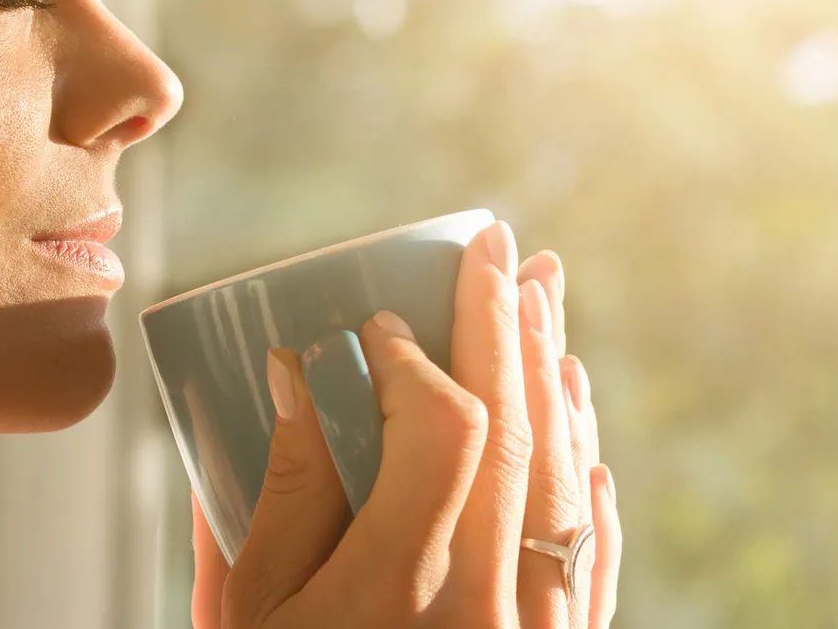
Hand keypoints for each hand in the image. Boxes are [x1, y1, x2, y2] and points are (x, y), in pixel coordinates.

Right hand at [190, 222, 620, 627]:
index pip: (442, 431)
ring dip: (559, 383)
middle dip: (509, 326)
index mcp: (396, 595)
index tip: (382, 320)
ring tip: (546, 305)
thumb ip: (275, 494)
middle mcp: (487, 614)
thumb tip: (298, 376)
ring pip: (571, 485)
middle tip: (503, 245)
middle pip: (521, 436)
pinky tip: (582, 423)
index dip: (418, 356)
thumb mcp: (242, 614)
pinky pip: (595, 555)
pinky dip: (592, 477)